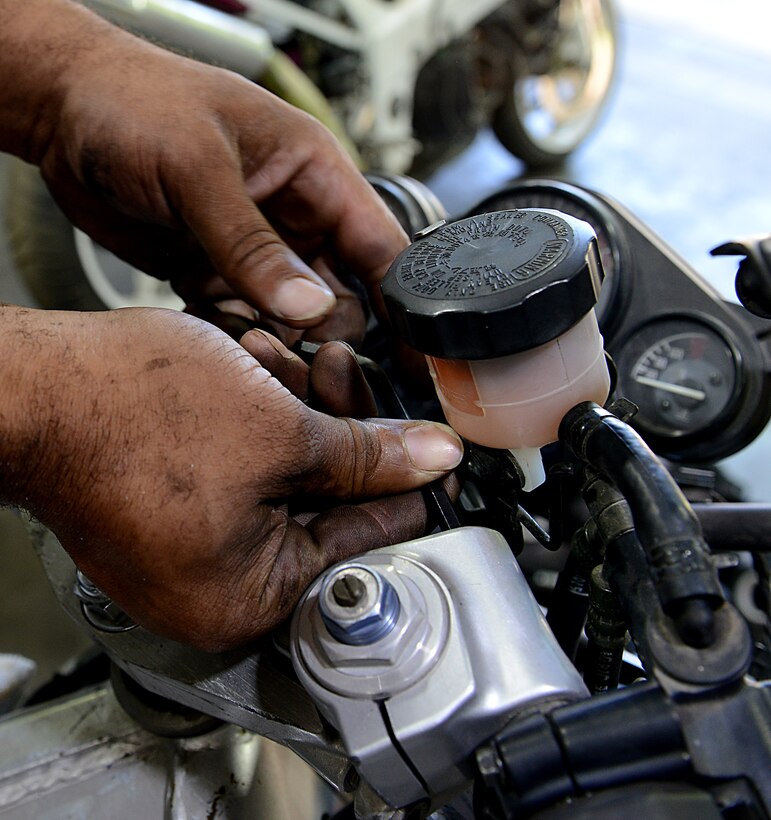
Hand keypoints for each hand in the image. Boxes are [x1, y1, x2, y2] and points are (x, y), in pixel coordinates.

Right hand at [2, 307, 461, 650]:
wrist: (30, 384)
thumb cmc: (130, 414)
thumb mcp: (283, 432)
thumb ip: (370, 457)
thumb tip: (433, 461)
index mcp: (249, 598)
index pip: (363, 539)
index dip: (405, 486)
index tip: (431, 455)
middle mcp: (214, 592)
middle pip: (319, 504)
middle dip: (340, 428)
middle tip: (350, 374)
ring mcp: (186, 554)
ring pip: (278, 478)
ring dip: (294, 412)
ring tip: (292, 358)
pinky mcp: (165, 514)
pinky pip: (235, 473)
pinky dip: (254, 423)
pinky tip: (257, 371)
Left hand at [4, 1, 406, 332]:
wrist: (62, 110)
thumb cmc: (134, 102)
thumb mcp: (198, 167)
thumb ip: (252, 243)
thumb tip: (309, 307)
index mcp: (316, 175)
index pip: (383, 249)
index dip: (402, 306)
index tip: (412, 356)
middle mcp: (296, 218)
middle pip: (345, 298)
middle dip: (325, 329)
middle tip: (290, 338)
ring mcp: (259, 251)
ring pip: (295, 318)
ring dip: (276, 336)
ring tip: (241, 328)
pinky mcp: (220, 275)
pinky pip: (247, 322)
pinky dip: (235, 334)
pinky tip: (211, 320)